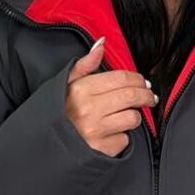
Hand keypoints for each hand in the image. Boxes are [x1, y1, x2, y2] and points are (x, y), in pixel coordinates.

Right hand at [65, 39, 157, 155]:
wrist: (45, 145)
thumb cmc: (58, 113)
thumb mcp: (65, 85)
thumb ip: (85, 65)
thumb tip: (101, 44)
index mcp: (80, 90)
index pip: (121, 78)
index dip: (137, 79)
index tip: (143, 83)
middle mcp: (88, 110)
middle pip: (132, 96)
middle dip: (146, 96)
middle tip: (149, 97)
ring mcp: (95, 131)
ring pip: (133, 118)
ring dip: (133, 117)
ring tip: (124, 116)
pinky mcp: (101, 150)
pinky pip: (124, 139)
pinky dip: (121, 137)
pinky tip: (110, 134)